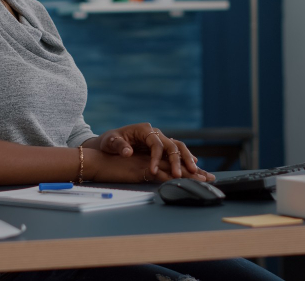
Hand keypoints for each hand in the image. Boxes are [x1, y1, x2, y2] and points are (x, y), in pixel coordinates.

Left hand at [89, 123, 214, 180]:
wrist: (110, 142)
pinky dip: (186, 159)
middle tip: (179, 174)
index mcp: (144, 130)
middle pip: (172, 145)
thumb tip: (127, 151)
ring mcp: (160, 140)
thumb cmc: (109, 141)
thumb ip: (118, 146)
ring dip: (187, 159)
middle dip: (178, 160)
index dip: (156, 157)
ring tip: (194, 171)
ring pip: (178, 148)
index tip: (153, 170)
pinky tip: (194, 166)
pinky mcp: (162, 148)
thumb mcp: (110, 142)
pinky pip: (177, 152)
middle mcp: (155, 134)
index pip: (155, 143)